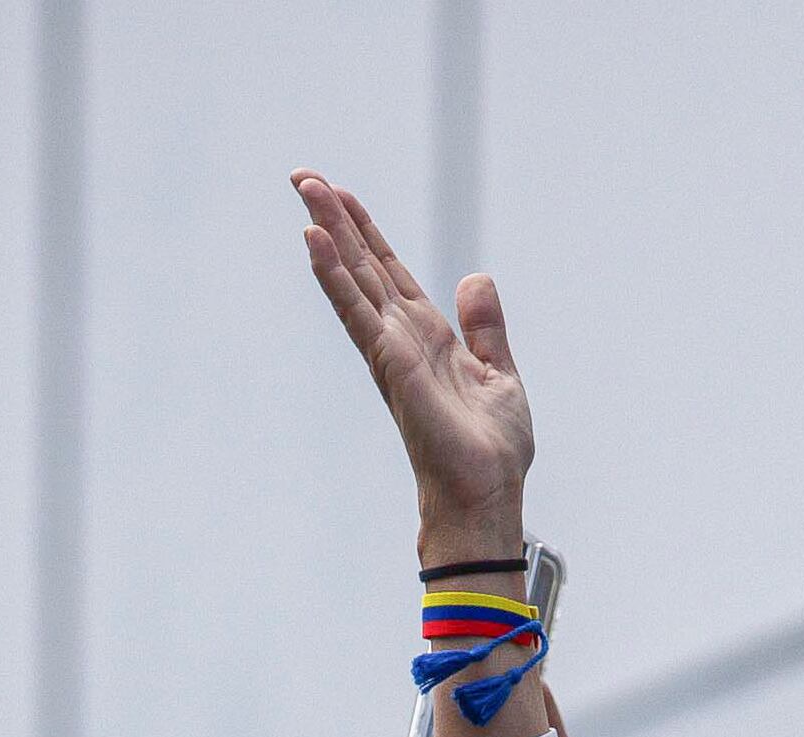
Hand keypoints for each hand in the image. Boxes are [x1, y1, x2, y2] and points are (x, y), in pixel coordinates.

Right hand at [292, 172, 529, 559]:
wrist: (487, 492)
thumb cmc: (491, 450)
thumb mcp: (499, 372)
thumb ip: (485, 325)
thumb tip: (476, 277)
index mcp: (426, 336)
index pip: (389, 272)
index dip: (366, 233)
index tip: (341, 195)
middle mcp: (400, 337)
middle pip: (361, 265)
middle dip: (335, 219)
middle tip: (304, 176)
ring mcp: (391, 348)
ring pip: (352, 278)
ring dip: (328, 233)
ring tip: (305, 189)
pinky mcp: (391, 363)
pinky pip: (357, 311)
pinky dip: (334, 276)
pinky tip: (315, 241)